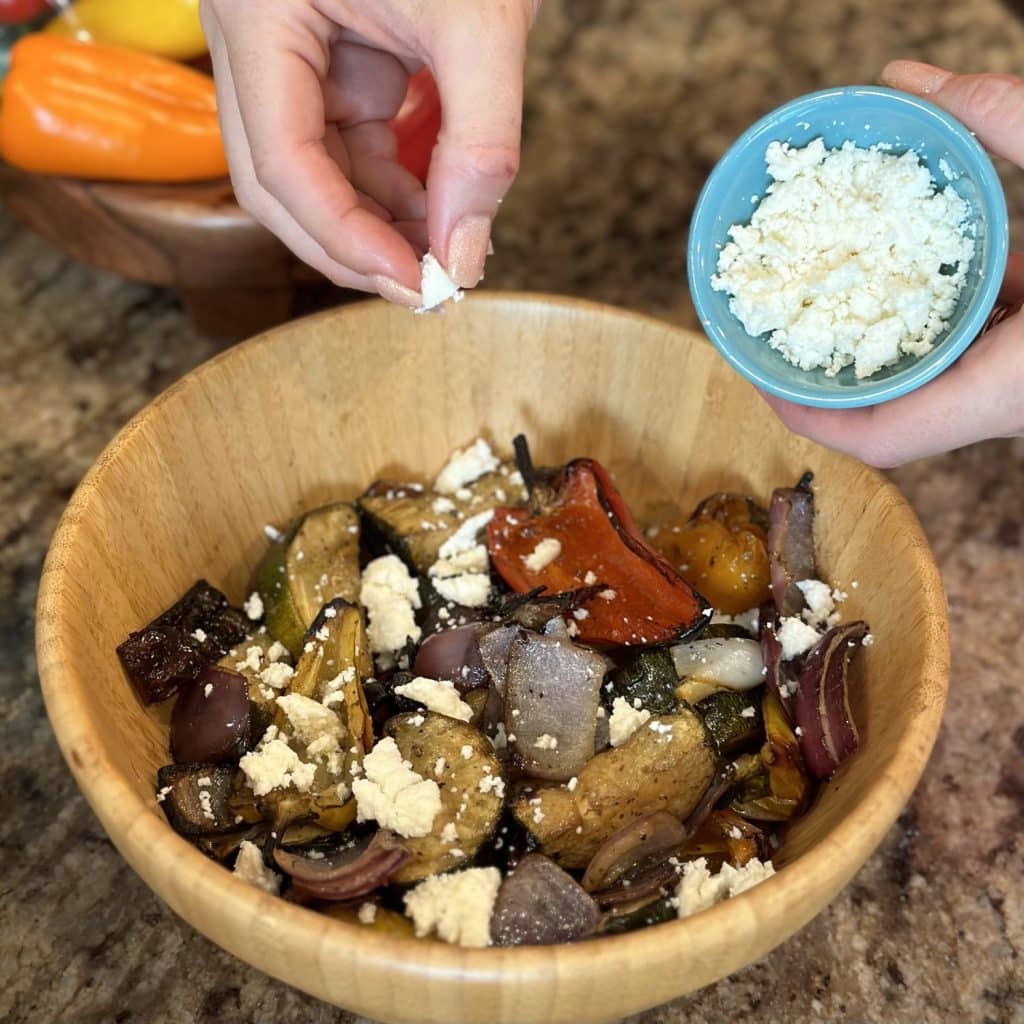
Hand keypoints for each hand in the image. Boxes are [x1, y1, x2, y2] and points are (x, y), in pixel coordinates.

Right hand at [200, 0, 539, 305]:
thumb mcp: (479, 18)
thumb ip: (480, 141)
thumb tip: (464, 253)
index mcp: (258, 14)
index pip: (278, 162)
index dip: (344, 238)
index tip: (415, 283)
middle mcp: (257, 40)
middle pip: (278, 181)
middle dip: (352, 244)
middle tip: (423, 290)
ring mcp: (292, 52)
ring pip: (315, 170)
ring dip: (378, 222)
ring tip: (445, 254)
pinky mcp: (332, 59)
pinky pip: (349, 144)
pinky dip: (394, 188)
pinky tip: (439, 213)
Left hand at [762, 60, 1023, 466]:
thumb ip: (1007, 119)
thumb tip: (905, 80)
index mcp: (1018, 386)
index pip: (879, 439)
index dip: (803, 415)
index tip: (751, 370)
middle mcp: (1018, 403)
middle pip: (893, 411)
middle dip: (829, 369)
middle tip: (776, 315)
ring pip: (936, 382)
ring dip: (882, 341)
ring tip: (827, 286)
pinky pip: (979, 354)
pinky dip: (946, 319)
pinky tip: (929, 270)